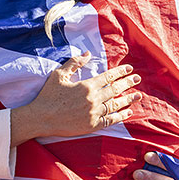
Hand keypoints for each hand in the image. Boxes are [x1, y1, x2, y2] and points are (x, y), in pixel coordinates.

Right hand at [10, 52, 141, 145]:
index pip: (108, 77)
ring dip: (128, 99)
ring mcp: (94, 113)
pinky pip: (111, 120)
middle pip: (115, 89)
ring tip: (138, 95)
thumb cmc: (48, 95)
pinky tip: (128, 112)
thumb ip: (74, 63)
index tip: (129, 68)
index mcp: (87, 85)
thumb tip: (88, 54)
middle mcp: (93, 99)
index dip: (120, 72)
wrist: (41, 118)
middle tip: (138, 78)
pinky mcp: (92, 125)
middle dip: (128, 83)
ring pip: (116, 104)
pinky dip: (121, 115)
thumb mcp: (59, 74)